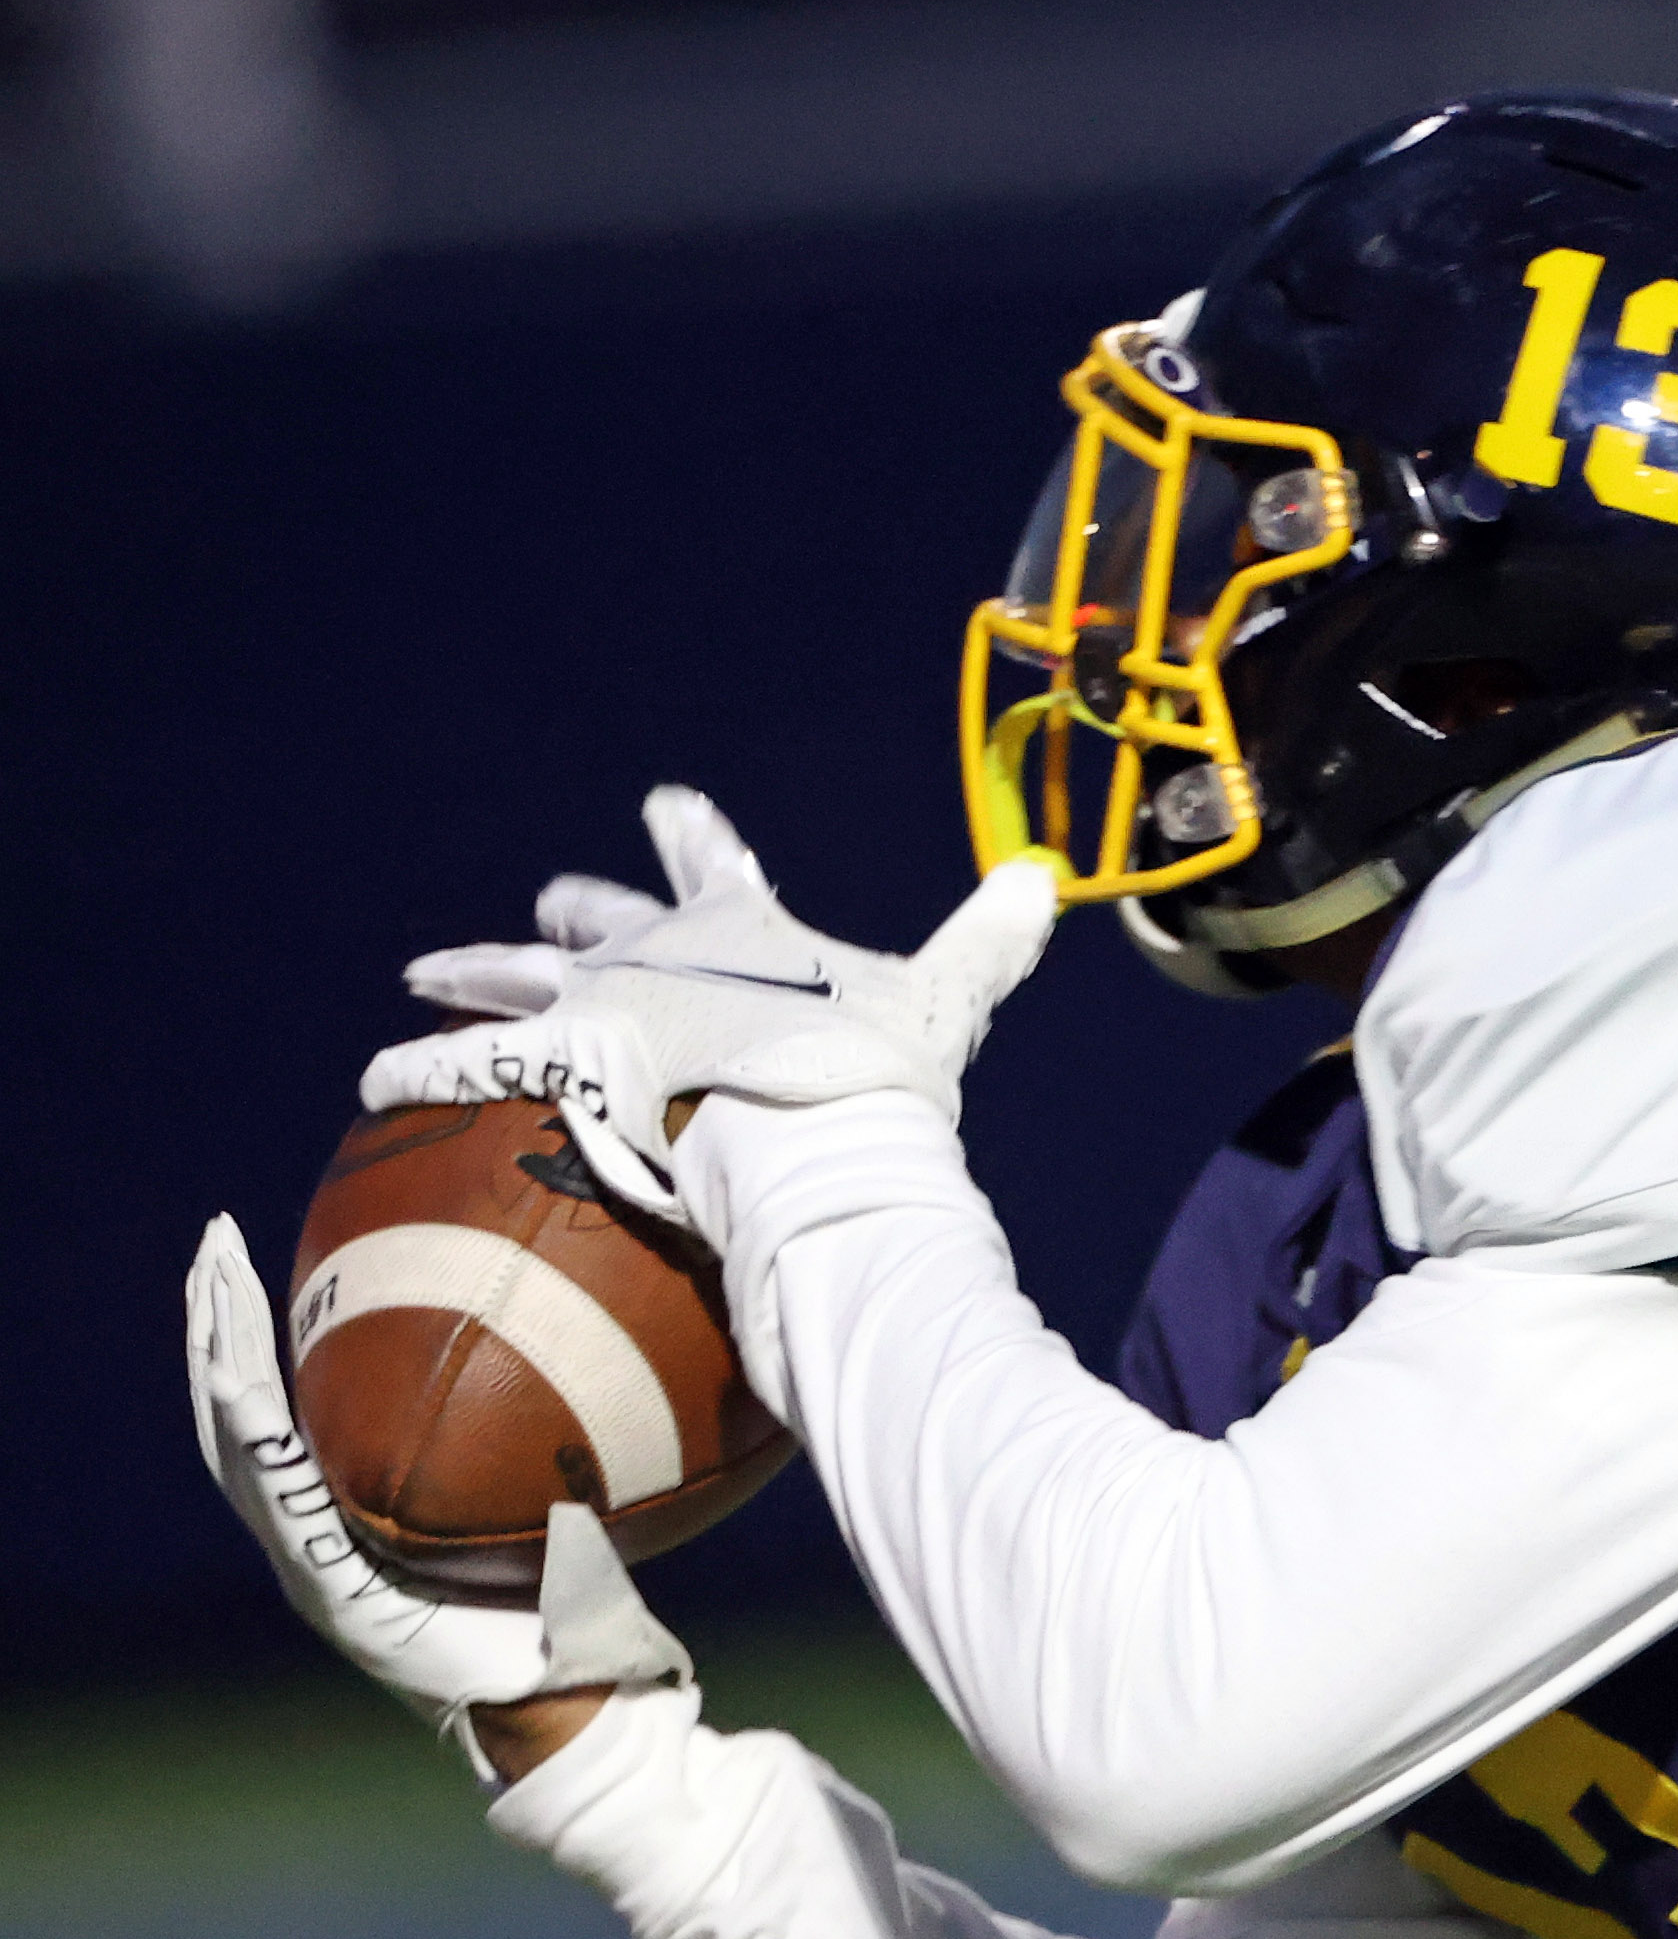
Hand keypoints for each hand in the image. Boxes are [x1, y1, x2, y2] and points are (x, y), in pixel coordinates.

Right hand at [185, 1217, 689, 1776]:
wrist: (558, 1706)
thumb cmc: (566, 1618)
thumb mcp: (551, 1512)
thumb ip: (546, 1455)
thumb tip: (617, 1361)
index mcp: (344, 1523)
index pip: (278, 1417)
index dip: (254, 1346)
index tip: (252, 1265)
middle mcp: (311, 1542)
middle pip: (237, 1417)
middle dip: (218, 1326)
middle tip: (213, 1241)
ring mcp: (310, 1567)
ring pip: (236, 1446)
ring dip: (217, 1359)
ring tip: (212, 1280)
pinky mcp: (328, 1590)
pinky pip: (280, 1499)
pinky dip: (253, 1435)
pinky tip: (242, 1378)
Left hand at [362, 789, 1058, 1215]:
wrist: (807, 1137)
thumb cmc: (876, 1068)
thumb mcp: (948, 994)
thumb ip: (988, 940)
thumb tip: (1044, 880)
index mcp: (743, 926)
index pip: (712, 862)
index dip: (690, 835)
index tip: (664, 802)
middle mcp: (654, 951)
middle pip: (598, 918)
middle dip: (574, 914)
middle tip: (546, 910)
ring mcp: (592, 1008)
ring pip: (510, 980)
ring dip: (467, 975)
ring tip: (422, 976)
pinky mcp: (544, 1068)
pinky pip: (458, 1067)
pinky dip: (415, 1069)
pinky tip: (372, 1078)